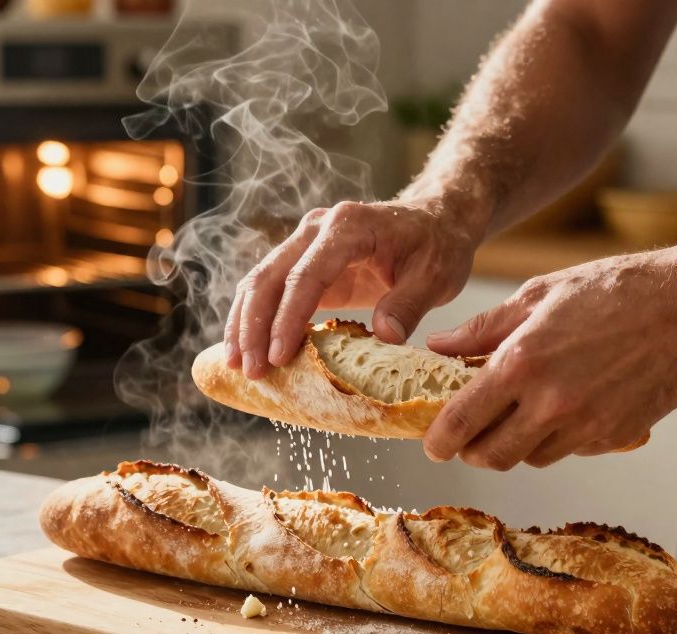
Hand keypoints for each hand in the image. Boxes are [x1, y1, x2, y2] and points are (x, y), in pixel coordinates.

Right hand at [224, 197, 485, 378]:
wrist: (436, 219)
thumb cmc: (438, 246)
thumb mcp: (437, 276)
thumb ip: (409, 304)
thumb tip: (385, 337)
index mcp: (348, 227)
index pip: (306, 275)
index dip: (288, 318)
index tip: (278, 357)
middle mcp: (317, 229)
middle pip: (269, 277)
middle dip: (254, 326)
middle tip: (251, 371)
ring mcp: (304, 243)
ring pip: (259, 282)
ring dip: (244, 325)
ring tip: (237, 366)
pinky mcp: (303, 263)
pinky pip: (270, 290)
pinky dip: (255, 320)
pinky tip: (247, 350)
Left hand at [422, 251, 676, 469]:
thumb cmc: (612, 290)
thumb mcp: (538, 295)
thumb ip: (483, 329)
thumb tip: (437, 346)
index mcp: (522, 363)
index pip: (463, 421)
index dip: (440, 440)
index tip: (433, 444)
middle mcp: (552, 403)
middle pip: (492, 456)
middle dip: (473, 451)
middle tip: (469, 437)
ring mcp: (587, 425)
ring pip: (531, 458)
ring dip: (516, 444)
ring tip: (521, 412)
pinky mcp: (615, 437)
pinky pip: (571, 451)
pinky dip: (557, 438)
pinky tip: (565, 407)